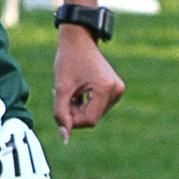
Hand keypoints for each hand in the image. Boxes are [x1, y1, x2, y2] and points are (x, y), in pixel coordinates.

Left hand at [51, 26, 123, 142]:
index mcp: (105, 89)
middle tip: (62, 96)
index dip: (72, 119)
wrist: (78, 39)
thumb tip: (65, 138)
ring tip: (69, 92)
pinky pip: (98, 106)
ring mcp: (118, 90)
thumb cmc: (68, 60)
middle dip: (75, 112)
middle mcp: (116, 91)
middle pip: (92, 118)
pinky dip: (85, 103)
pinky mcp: (115, 89)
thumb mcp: (61, 88)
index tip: (61, 107)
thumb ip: (60, 114)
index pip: (89, 120)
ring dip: (79, 108)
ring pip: (94, 113)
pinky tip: (76, 92)